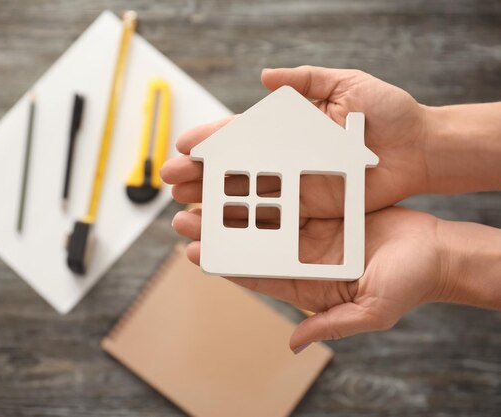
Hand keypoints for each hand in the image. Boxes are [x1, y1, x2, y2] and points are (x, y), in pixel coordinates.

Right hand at [161, 66, 429, 216]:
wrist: (420, 150)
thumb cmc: (388, 113)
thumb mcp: (347, 84)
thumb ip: (306, 80)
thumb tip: (265, 76)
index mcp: (289, 129)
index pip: (240, 134)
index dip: (210, 140)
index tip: (183, 146)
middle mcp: (286, 158)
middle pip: (233, 168)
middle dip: (199, 173)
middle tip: (169, 180)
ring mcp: (295, 185)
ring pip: (245, 194)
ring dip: (212, 200)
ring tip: (183, 205)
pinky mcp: (311, 209)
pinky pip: (272, 218)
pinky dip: (245, 223)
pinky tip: (220, 226)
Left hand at [171, 205, 446, 351]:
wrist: (438, 252)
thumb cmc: (409, 283)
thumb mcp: (371, 310)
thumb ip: (332, 325)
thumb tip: (295, 343)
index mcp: (305, 282)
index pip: (255, 272)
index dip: (223, 261)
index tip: (193, 250)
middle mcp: (301, 255)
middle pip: (250, 240)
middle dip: (215, 227)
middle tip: (183, 213)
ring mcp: (310, 229)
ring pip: (262, 214)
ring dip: (232, 202)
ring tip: (201, 189)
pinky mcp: (323, 206)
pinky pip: (288, 193)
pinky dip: (266, 184)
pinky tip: (244, 172)